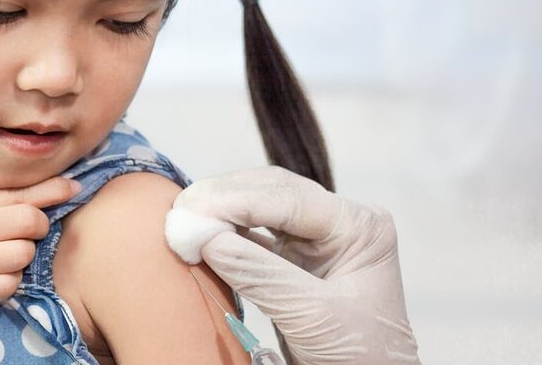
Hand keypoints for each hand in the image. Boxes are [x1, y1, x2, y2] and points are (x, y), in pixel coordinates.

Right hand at [0, 176, 80, 337]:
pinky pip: (6, 286)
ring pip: (21, 255)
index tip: (74, 188)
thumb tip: (24, 193)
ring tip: (3, 260)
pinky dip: (8, 283)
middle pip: (28, 220)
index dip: (51, 191)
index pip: (15, 193)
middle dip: (40, 226)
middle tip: (32, 233)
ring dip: (22, 258)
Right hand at [168, 166, 419, 364]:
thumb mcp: (311, 316)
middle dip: (225, 198)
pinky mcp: (296, 261)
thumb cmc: (360, 356)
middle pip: (274, 192)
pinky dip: (226, 235)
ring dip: (222, 212)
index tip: (192, 211)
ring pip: (261, 207)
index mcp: (360, 226)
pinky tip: (201, 236)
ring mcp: (318, 241)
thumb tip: (205, 238)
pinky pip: (255, 237)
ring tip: (184, 220)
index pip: (290, 199)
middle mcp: (340, 223)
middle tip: (180, 210)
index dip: (236, 201)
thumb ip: (260, 274)